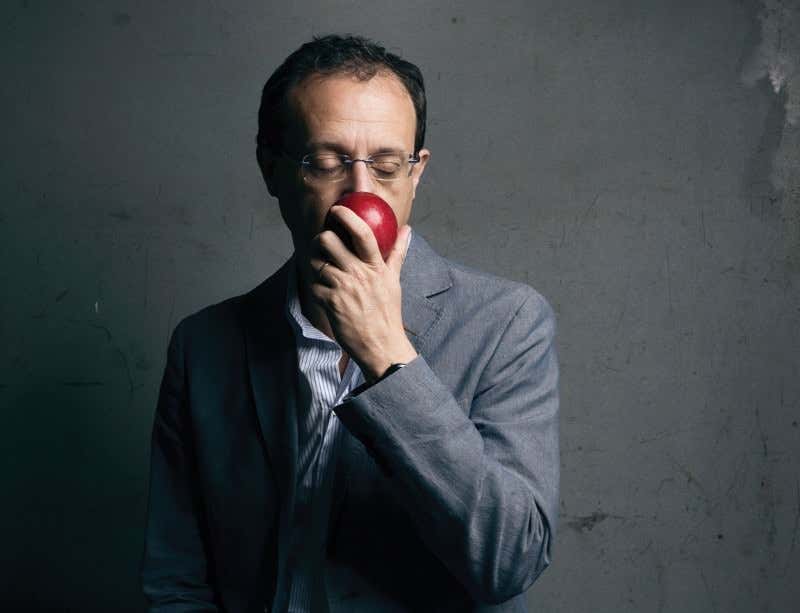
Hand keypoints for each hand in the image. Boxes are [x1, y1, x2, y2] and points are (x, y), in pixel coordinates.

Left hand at [309, 205, 417, 380]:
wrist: (381, 345)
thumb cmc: (387, 312)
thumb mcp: (394, 280)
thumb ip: (398, 252)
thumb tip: (407, 230)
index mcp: (376, 267)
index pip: (363, 233)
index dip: (347, 217)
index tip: (337, 210)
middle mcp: (359, 274)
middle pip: (329, 241)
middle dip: (320, 239)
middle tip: (322, 245)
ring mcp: (343, 288)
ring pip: (316, 262)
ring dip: (314, 263)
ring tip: (320, 267)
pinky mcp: (330, 303)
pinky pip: (313, 284)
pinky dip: (314, 285)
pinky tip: (321, 289)